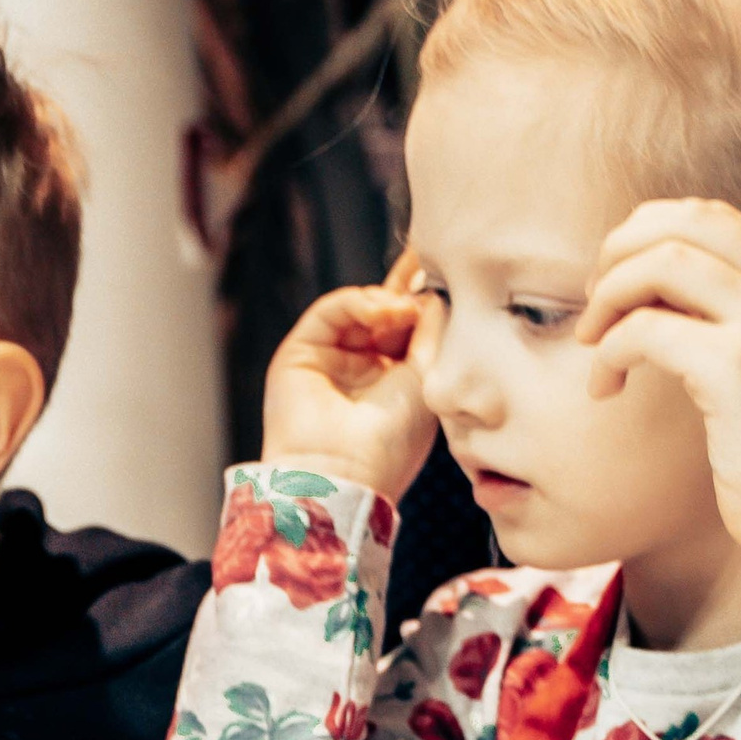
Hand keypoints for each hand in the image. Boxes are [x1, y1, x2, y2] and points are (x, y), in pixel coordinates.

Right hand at [259, 277, 438, 497]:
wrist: (345, 473)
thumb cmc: (392, 439)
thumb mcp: (426, 378)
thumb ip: (430, 331)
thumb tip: (433, 293)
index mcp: (393, 379)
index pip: (406, 328)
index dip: (422, 299)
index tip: (440, 270)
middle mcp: (360, 366)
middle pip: (381, 311)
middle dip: (403, 288)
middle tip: (424, 266)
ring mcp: (329, 357)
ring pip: (356, 308)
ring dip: (383, 300)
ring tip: (401, 309)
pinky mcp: (300, 351)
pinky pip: (330, 311)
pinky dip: (356, 303)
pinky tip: (379, 311)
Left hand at [574, 200, 740, 566]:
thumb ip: (730, 315)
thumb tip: (650, 276)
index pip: (711, 217)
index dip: (647, 236)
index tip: (615, 281)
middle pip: (682, 222)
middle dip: (619, 253)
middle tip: (592, 304)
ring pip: (659, 262)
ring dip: (608, 298)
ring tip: (591, 344)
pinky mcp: (739, 367)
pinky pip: (644, 330)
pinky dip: (609, 352)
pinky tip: (605, 388)